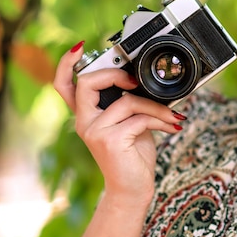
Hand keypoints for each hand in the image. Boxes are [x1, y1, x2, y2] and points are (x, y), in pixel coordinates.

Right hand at [54, 41, 184, 205]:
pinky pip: (139, 118)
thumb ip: (128, 102)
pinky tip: (172, 126)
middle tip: (135, 82)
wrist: (133, 190)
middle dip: (115, 74)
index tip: (78, 46)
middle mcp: (85, 122)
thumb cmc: (132, 155)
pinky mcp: (110, 140)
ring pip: (127, 101)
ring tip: (171, 116)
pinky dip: (161, 119)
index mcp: (87, 115)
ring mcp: (95, 131)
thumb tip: (144, 81)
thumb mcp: (130, 122)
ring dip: (156, 107)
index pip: (64, 86)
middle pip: (87, 83)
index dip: (66, 64)